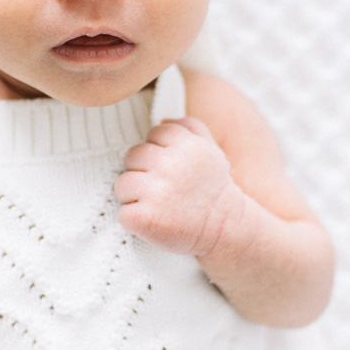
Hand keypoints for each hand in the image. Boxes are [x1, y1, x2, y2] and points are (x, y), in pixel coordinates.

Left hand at [114, 118, 248, 258]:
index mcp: (186, 146)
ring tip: (154, 204)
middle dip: (143, 171)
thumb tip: (163, 120)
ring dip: (133, 196)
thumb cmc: (214, 189)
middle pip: (132, 156)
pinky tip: (152, 221)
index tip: (169, 167)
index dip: (158, 151)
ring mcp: (157, 192)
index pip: (153, 133)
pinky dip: (133, 220)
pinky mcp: (146, 218)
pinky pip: (123, 212)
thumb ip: (191, 127)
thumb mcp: (211, 151)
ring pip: (123, 183)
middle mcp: (170, 166)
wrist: (226, 228)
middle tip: (160, 188)